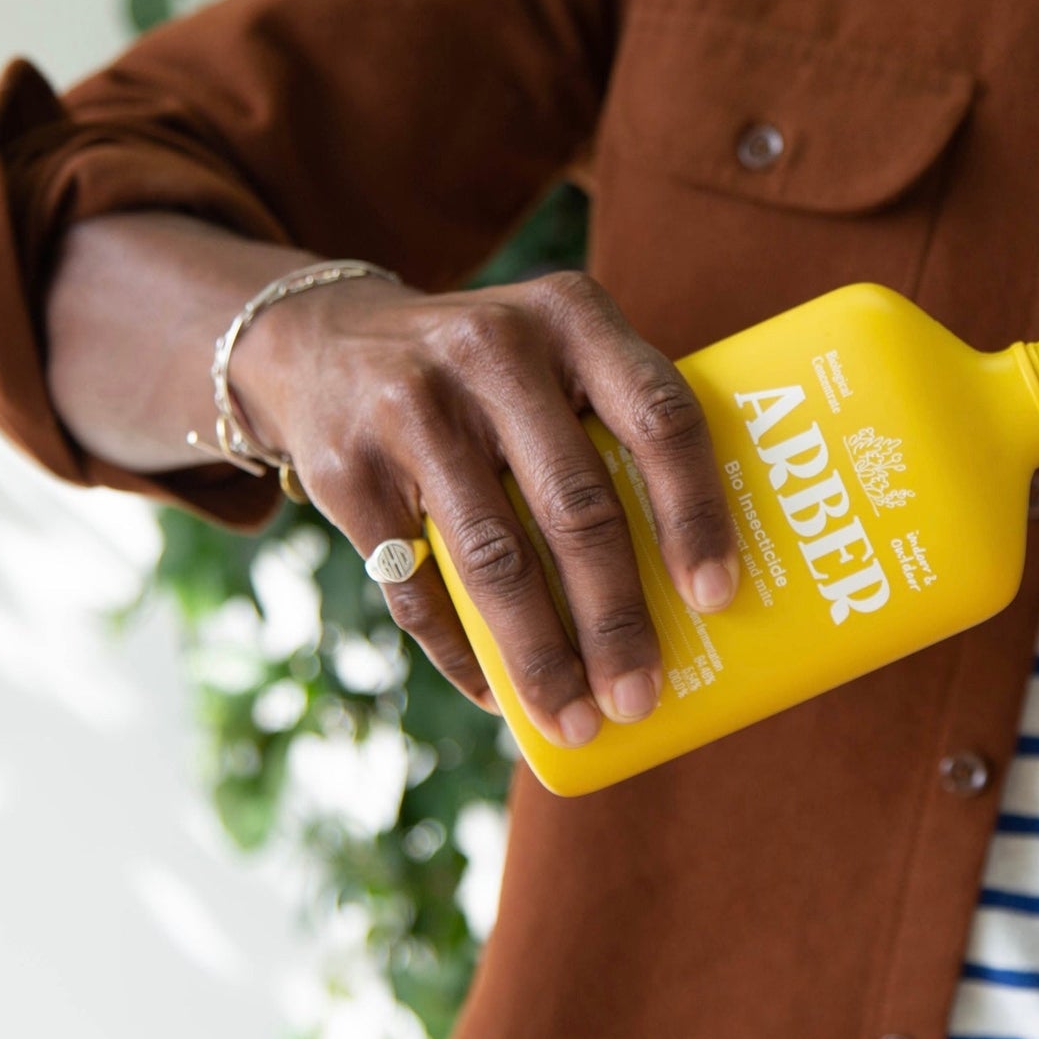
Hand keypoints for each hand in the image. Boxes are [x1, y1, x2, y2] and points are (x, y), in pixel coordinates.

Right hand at [233, 269, 738, 746]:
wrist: (321, 338)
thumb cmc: (490, 374)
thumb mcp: (557, 354)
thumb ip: (619, 426)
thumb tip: (702, 592)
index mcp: (573, 318)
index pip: (660, 417)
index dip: (694, 512)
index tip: (717, 597)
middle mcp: (494, 349)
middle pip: (578, 505)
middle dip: (616, 617)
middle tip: (642, 695)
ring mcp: (413, 406)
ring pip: (494, 559)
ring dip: (541, 657)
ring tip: (577, 720)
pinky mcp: (347, 469)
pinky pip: (416, 587)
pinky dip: (461, 654)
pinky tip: (498, 697)